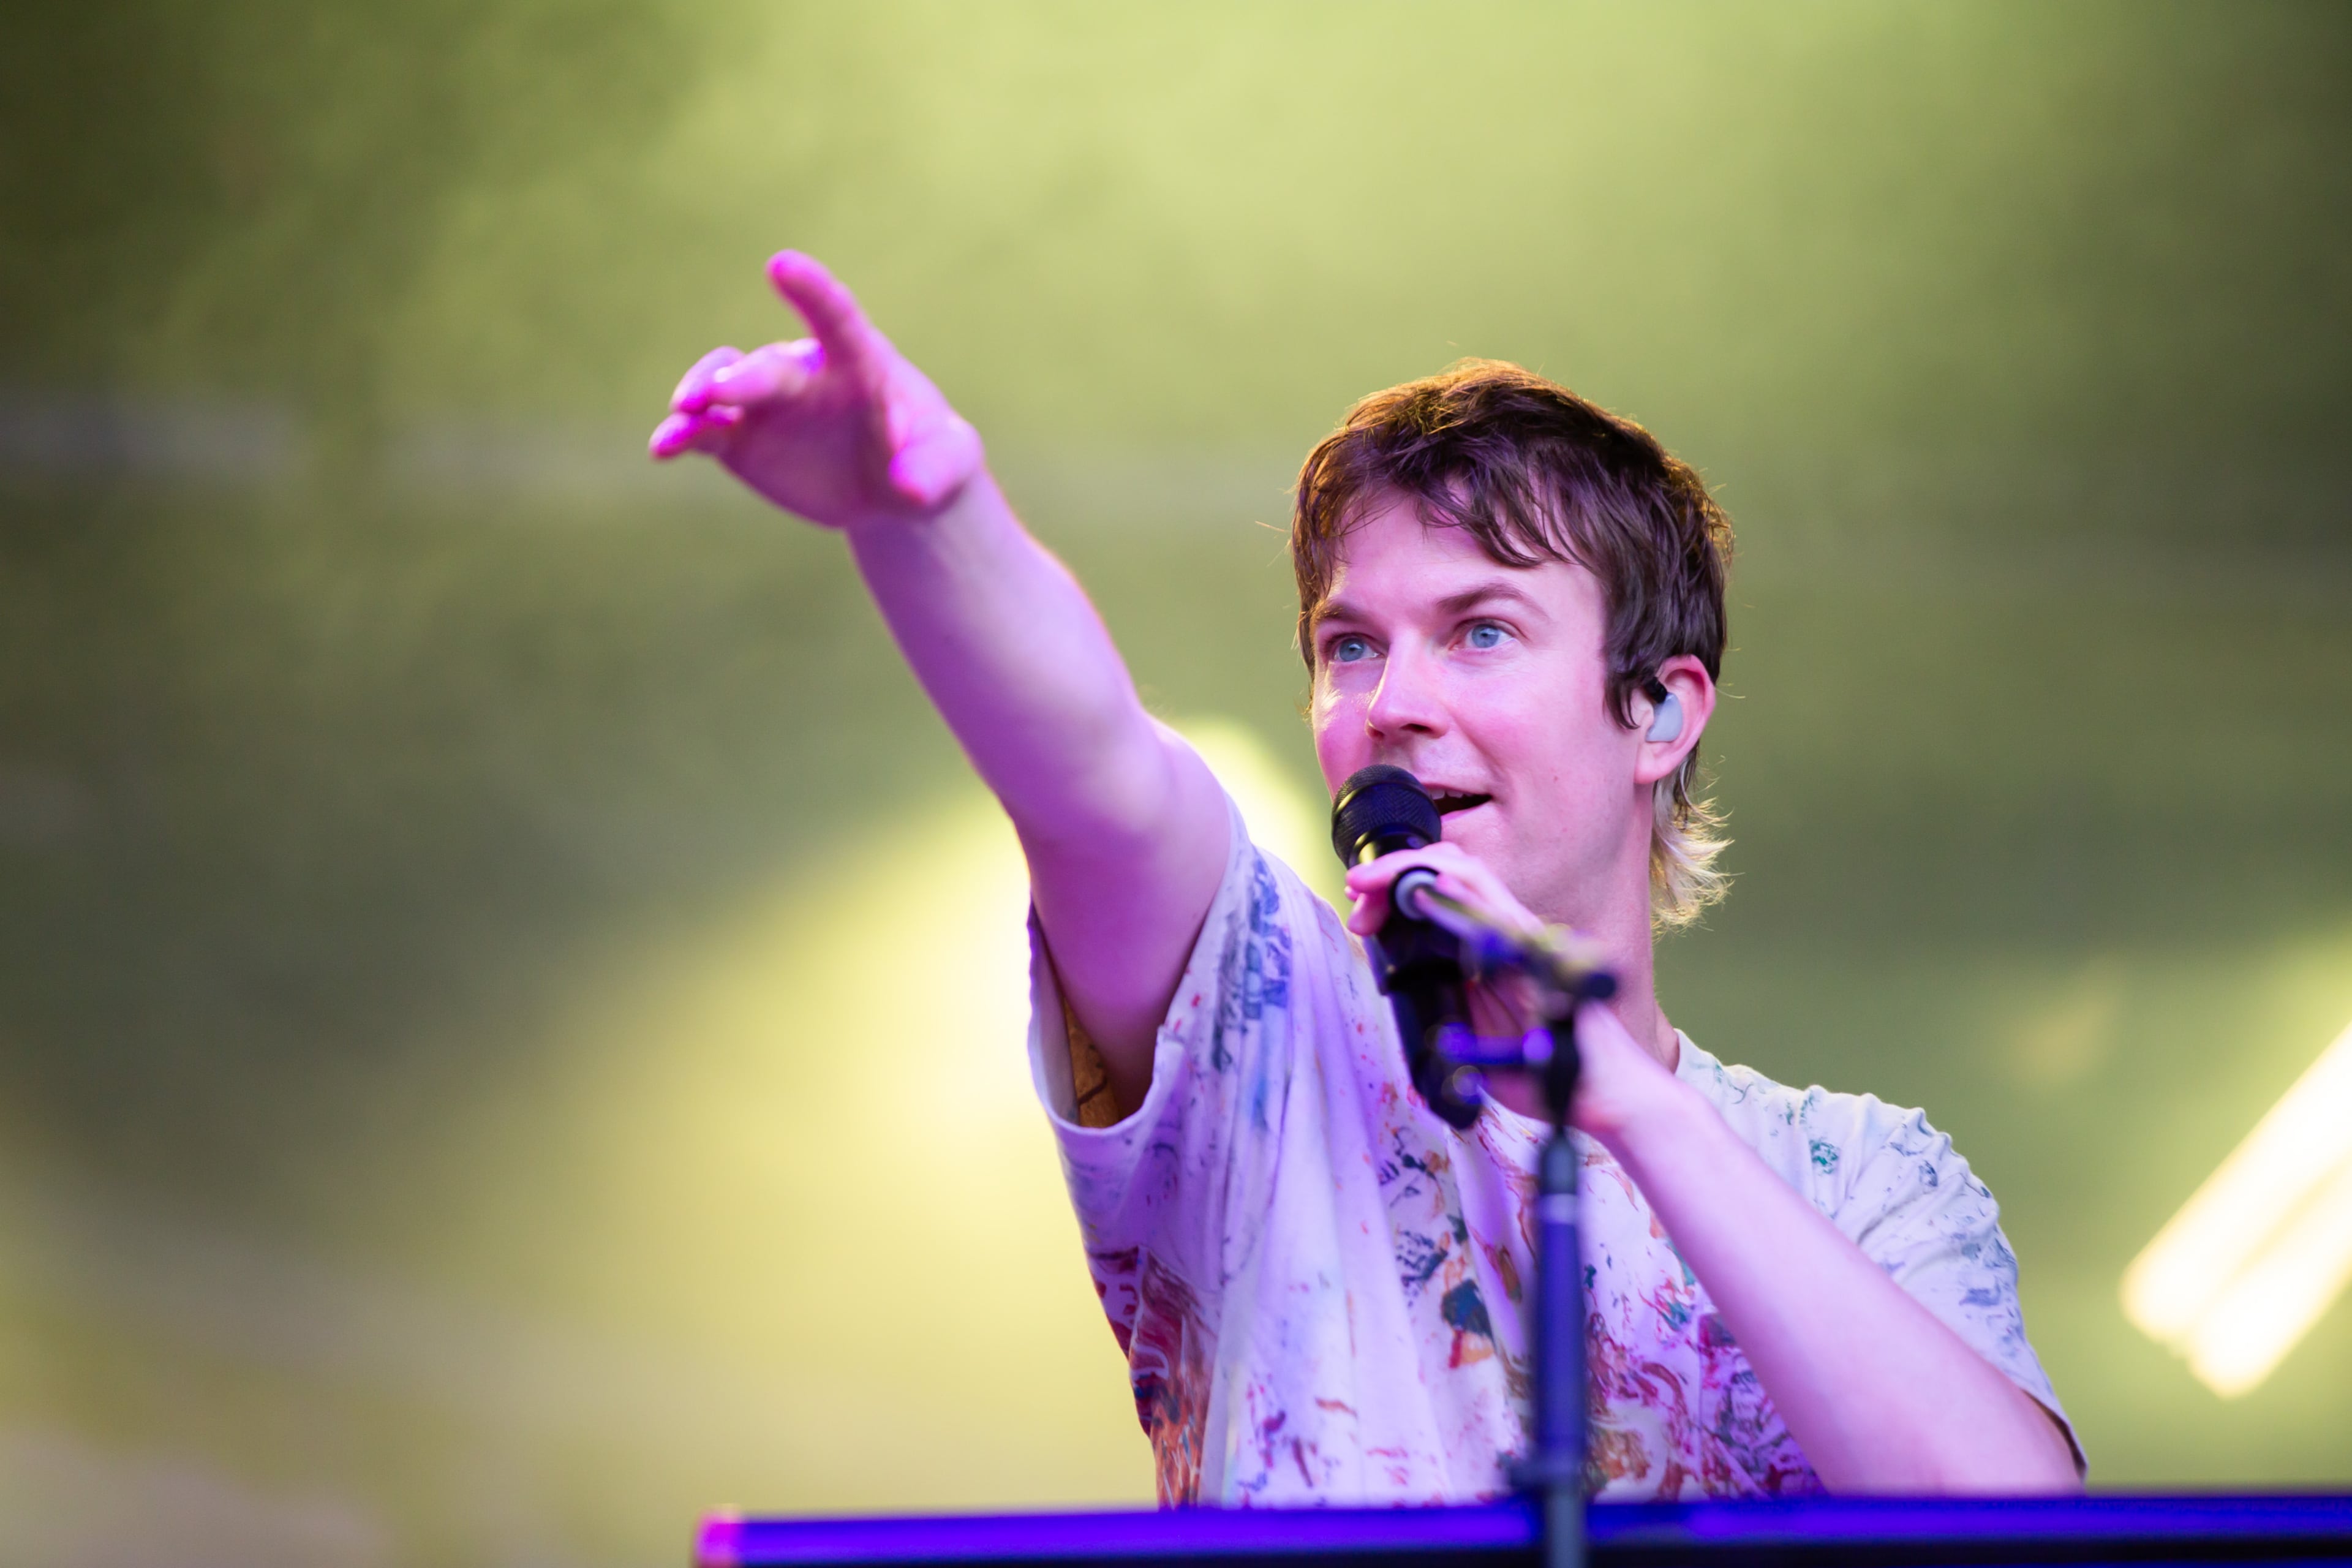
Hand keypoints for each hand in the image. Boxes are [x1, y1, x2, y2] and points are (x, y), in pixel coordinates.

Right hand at [648, 251, 984, 528]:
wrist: (892, 485)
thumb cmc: (929, 455)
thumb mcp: (949, 465)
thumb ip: (935, 469)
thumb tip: (912, 490)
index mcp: (860, 362)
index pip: (837, 318)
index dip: (812, 292)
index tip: (781, 264)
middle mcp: (803, 374)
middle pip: (768, 368)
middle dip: (741, 377)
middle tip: (715, 392)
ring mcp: (765, 404)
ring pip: (722, 387)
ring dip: (701, 395)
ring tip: (683, 413)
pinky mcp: (739, 439)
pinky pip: (703, 432)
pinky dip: (681, 436)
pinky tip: (662, 449)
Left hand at [1343, 842, 1685, 1146]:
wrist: (1600, 1094)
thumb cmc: (1545, 1073)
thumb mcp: (1475, 1042)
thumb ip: (1449, 1014)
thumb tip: (1411, 1005)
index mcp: (1488, 950)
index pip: (1438, 897)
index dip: (1393, 892)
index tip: (1359, 911)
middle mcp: (1505, 934)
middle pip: (1446, 874)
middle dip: (1392, 874)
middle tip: (1355, 889)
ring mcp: (1523, 938)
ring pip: (1468, 876)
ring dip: (1412, 872)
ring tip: (1370, 881)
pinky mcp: (1537, 953)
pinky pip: (1496, 910)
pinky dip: (1458, 892)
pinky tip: (1425, 888)